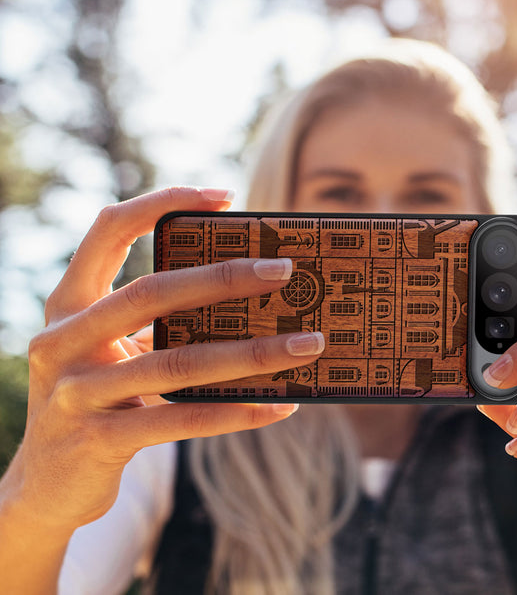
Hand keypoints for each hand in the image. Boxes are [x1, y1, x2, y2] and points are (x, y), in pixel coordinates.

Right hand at [3, 187, 323, 534]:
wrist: (45, 486)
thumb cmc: (98, 399)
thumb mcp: (112, 351)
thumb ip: (156, 322)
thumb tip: (248, 296)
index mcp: (69, 304)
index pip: (108, 230)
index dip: (162, 202)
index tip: (225, 196)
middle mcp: (62, 340)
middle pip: (152, 292)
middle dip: (224, 278)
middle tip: (284, 271)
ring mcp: (76, 392)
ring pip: (178, 362)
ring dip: (252, 353)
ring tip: (306, 345)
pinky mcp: (98, 440)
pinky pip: (182, 419)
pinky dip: (238, 411)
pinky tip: (281, 405)